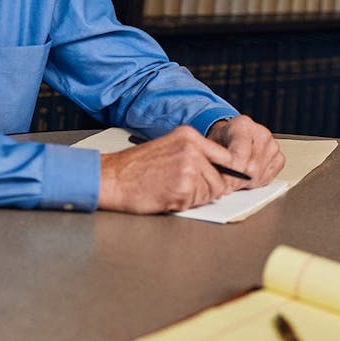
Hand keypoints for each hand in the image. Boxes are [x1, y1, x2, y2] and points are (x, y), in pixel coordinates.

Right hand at [97, 127, 236, 213]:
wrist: (113, 178)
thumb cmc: (137, 166)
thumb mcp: (169, 147)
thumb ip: (196, 154)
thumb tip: (224, 172)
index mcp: (190, 136)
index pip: (226, 156)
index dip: (226, 173)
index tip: (222, 181)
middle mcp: (193, 150)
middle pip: (221, 178)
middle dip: (209, 189)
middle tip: (187, 190)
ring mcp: (189, 169)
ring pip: (211, 192)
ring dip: (196, 197)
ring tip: (173, 190)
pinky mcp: (183, 189)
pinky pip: (197, 202)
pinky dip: (185, 204)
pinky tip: (167, 196)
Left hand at [206, 115, 284, 187]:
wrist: (232, 137)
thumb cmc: (221, 141)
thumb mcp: (211, 145)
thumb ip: (216, 159)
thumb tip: (221, 180)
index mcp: (243, 125)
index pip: (240, 154)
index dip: (231, 172)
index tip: (223, 182)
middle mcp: (262, 133)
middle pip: (251, 167)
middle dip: (237, 180)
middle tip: (227, 185)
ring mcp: (273, 145)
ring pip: (259, 175)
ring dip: (245, 183)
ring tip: (235, 179)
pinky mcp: (279, 158)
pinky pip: (269, 178)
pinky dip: (256, 182)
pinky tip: (247, 176)